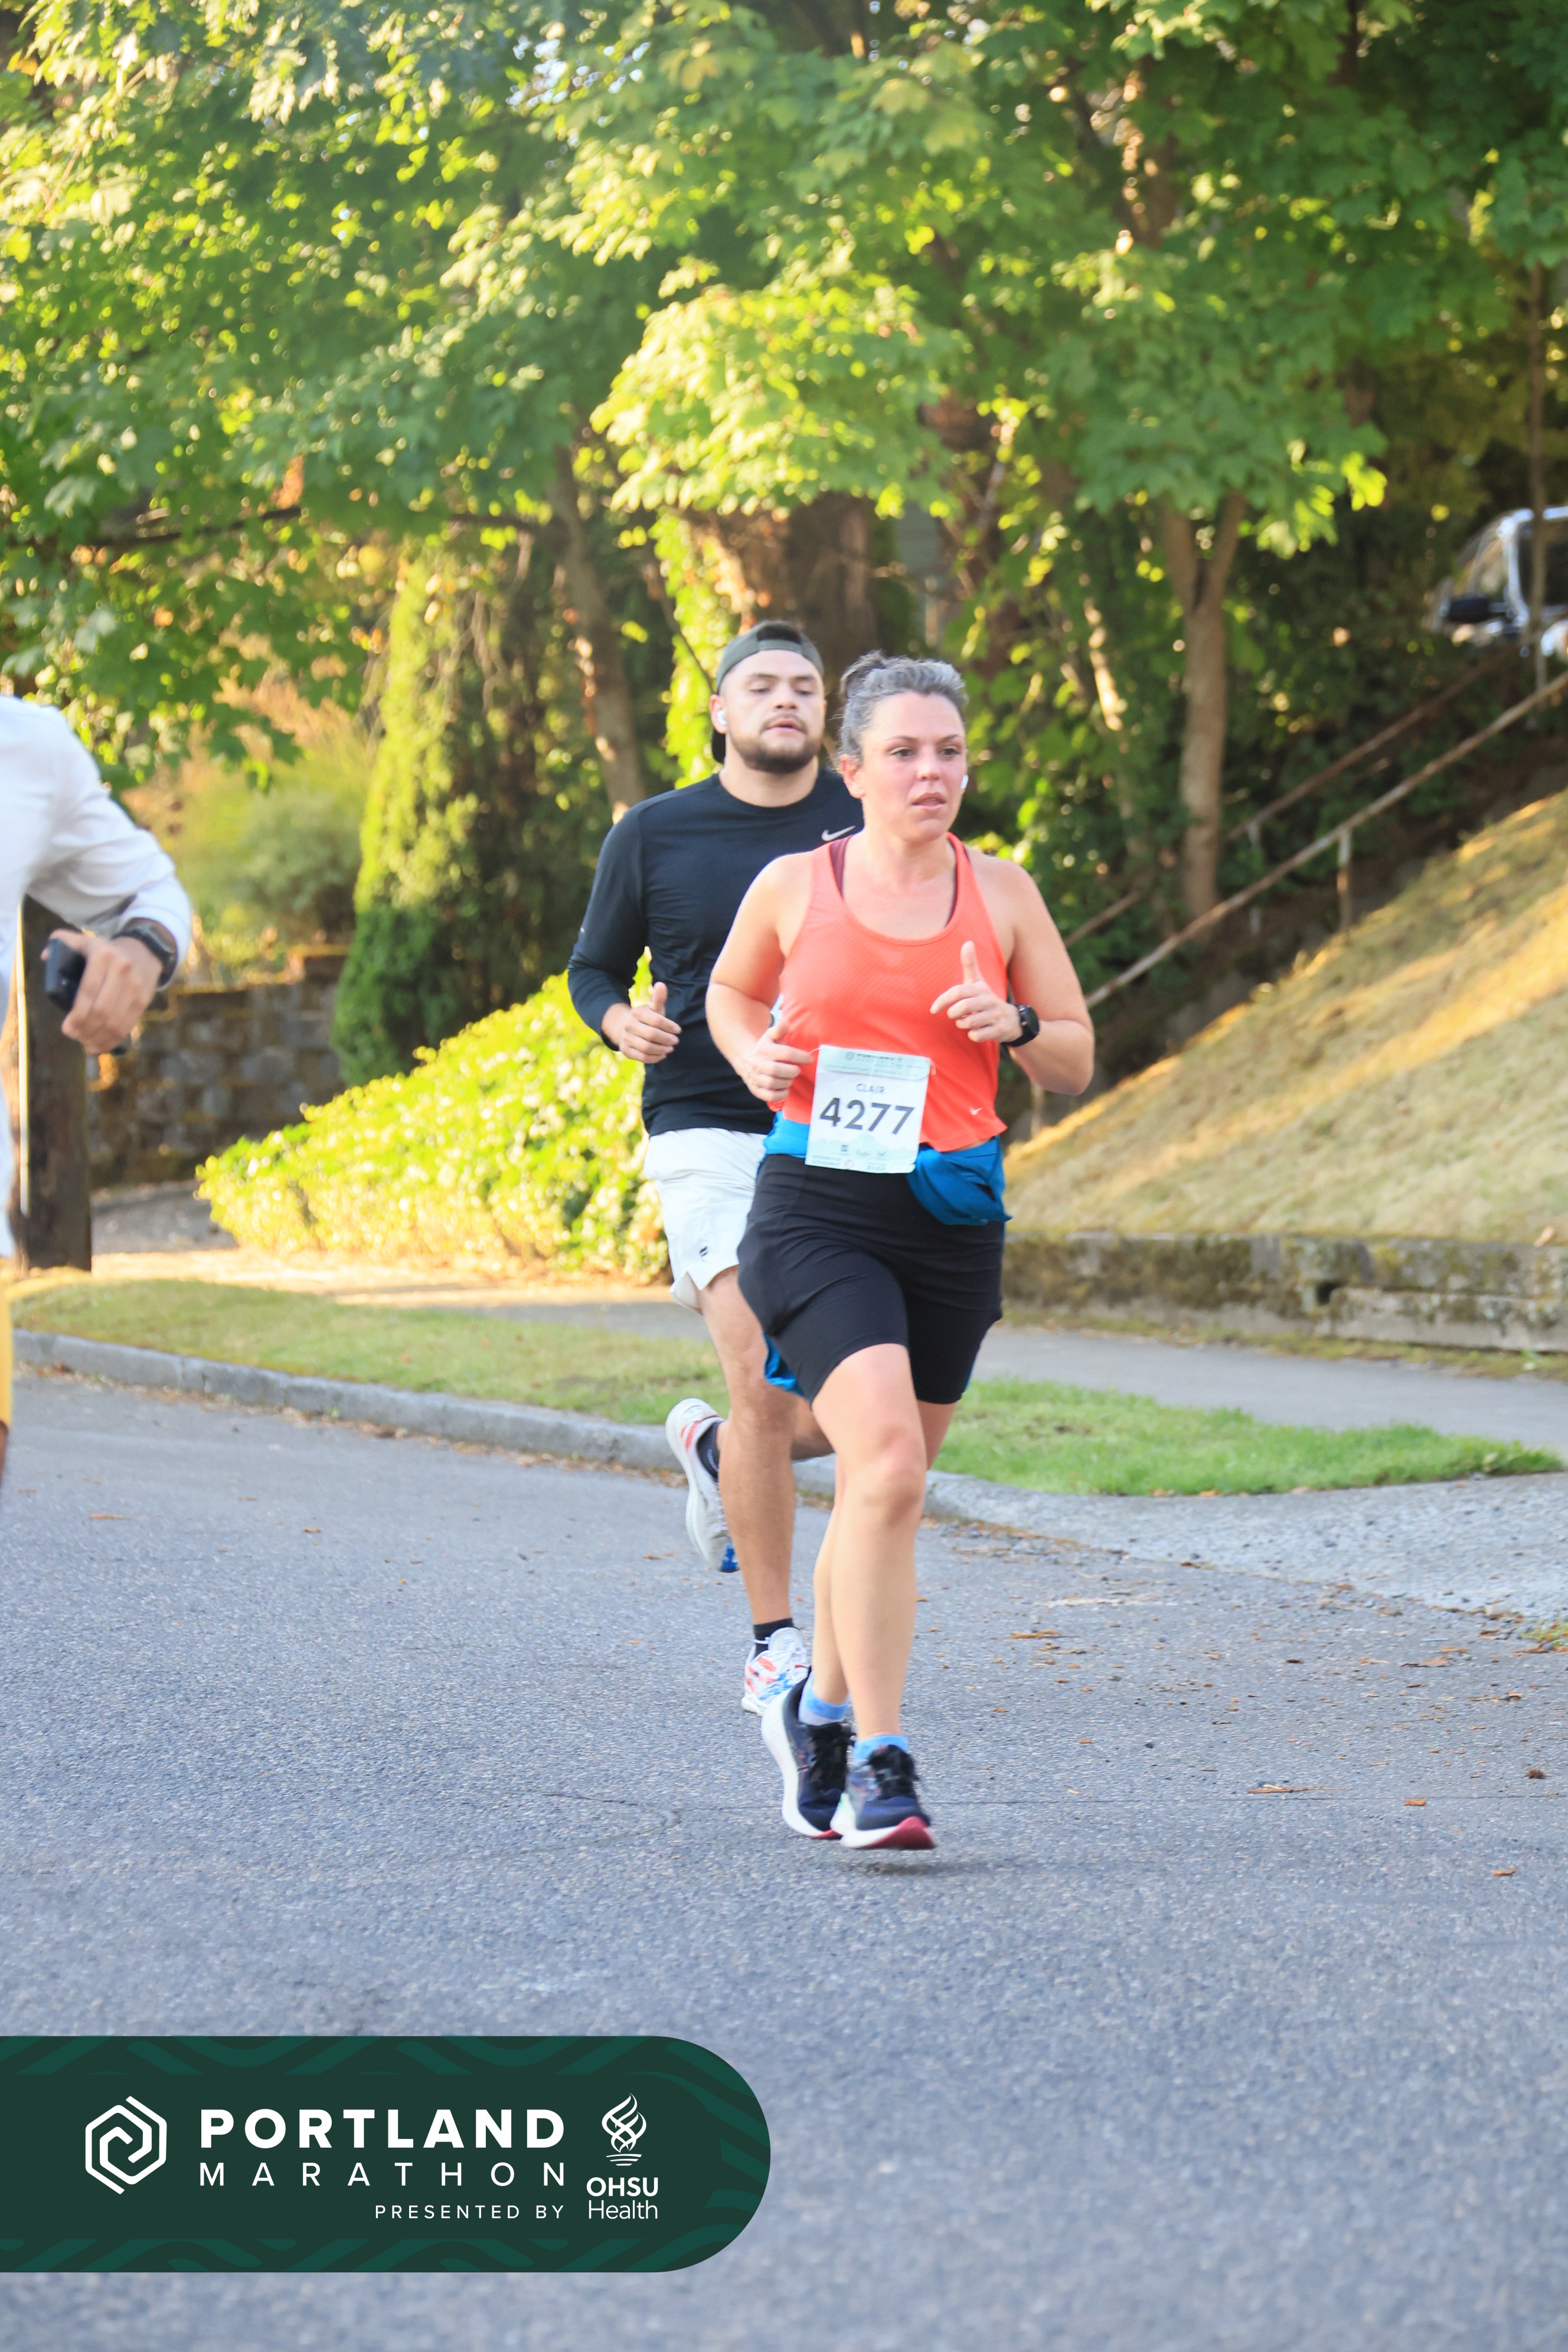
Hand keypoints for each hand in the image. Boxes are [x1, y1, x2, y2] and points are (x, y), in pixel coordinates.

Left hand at [53, 928, 162, 1051]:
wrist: (143, 952)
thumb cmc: (105, 951)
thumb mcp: (84, 941)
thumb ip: (61, 942)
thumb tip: (45, 957)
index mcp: (102, 956)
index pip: (88, 991)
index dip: (77, 1014)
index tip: (66, 1029)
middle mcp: (121, 970)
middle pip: (102, 1010)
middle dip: (85, 1029)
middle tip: (73, 1036)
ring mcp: (134, 987)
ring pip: (115, 1022)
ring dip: (98, 1038)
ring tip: (84, 1043)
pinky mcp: (143, 1001)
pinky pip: (127, 1026)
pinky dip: (111, 1041)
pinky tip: (98, 1047)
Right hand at [604, 982, 680, 1063]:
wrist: (627, 1028)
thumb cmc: (647, 1018)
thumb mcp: (653, 1008)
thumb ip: (659, 998)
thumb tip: (661, 984)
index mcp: (636, 1012)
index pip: (655, 1020)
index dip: (669, 1026)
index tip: (678, 1030)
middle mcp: (628, 1025)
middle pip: (651, 1035)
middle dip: (666, 1039)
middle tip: (675, 1041)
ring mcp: (625, 1038)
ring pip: (646, 1047)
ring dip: (662, 1049)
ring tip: (670, 1048)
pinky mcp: (625, 1050)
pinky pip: (642, 1057)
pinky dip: (655, 1057)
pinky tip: (663, 1055)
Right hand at [740, 1022, 810, 1107]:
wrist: (745, 1059)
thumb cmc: (764, 1047)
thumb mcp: (770, 1036)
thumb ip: (779, 1030)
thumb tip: (785, 1022)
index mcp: (764, 1049)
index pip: (785, 1053)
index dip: (800, 1056)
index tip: (809, 1059)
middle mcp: (758, 1063)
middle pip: (778, 1070)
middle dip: (792, 1071)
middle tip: (796, 1070)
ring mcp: (755, 1077)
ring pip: (773, 1083)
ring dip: (786, 1082)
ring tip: (790, 1078)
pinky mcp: (755, 1089)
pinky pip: (768, 1096)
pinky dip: (779, 1095)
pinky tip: (785, 1089)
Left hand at [930, 940, 1020, 1042]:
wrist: (1012, 1019)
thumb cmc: (986, 999)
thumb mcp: (979, 982)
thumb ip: (970, 964)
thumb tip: (968, 942)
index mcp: (980, 988)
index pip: (958, 991)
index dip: (943, 1000)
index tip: (933, 1009)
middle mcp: (989, 1000)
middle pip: (963, 1007)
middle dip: (954, 1014)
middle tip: (954, 1015)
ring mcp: (995, 1015)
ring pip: (969, 1023)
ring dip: (963, 1024)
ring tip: (965, 1022)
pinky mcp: (999, 1030)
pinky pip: (978, 1035)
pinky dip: (973, 1035)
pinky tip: (976, 1031)